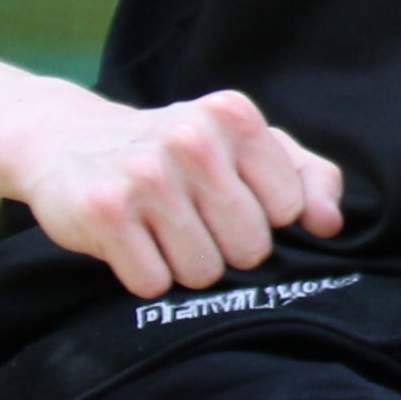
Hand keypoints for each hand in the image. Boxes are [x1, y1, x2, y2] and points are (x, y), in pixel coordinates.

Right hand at [12, 87, 347, 299]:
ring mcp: (146, 174)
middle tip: (192, 221)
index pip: (289, 209)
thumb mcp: (245, 146)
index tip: (230, 200)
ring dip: (184, 266)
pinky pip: (153, 283)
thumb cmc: (176, 151)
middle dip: (225, 249)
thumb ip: (307, 177)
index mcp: (234, 116)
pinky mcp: (105, 211)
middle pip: (250, 247)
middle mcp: (192, 138)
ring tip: (161, 230)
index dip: (263, 218)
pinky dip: (145, 276)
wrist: (71, 141)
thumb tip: (329, 225)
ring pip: (203, 272)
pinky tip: (131, 242)